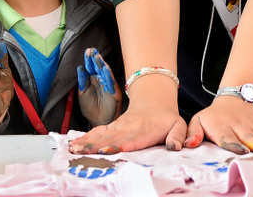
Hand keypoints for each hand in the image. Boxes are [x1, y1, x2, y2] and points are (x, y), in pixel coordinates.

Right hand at [68, 74, 185, 153]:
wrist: (155, 101)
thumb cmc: (167, 119)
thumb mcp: (179, 125)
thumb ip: (179, 136)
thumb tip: (175, 146)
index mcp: (145, 130)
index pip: (131, 139)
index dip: (119, 145)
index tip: (106, 150)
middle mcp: (129, 127)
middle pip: (111, 138)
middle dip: (95, 146)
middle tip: (80, 152)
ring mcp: (119, 126)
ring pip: (102, 134)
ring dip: (87, 142)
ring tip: (73, 148)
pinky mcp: (113, 126)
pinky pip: (98, 131)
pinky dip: (86, 137)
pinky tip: (74, 142)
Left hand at [78, 48, 122, 126]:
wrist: (98, 122)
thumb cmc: (91, 109)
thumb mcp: (82, 95)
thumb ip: (82, 82)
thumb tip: (80, 68)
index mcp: (92, 80)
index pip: (90, 67)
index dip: (89, 60)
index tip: (87, 51)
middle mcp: (101, 80)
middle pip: (98, 67)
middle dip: (95, 58)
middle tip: (91, 50)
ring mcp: (108, 85)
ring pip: (105, 72)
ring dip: (102, 64)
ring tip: (97, 57)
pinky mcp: (114, 92)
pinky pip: (111, 83)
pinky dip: (109, 76)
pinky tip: (106, 69)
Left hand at [184, 95, 252, 154]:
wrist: (235, 96)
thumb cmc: (215, 115)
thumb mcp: (199, 120)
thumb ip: (192, 133)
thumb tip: (186, 145)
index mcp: (222, 127)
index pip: (228, 138)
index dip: (235, 145)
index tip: (243, 151)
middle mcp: (239, 125)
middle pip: (249, 137)